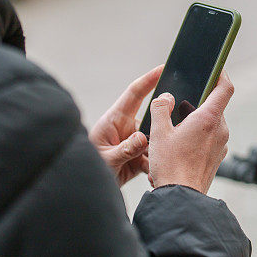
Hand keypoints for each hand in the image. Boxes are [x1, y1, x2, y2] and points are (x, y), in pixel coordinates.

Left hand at [90, 65, 162, 185]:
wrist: (85, 187)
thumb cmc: (88, 167)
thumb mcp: (107, 159)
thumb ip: (125, 149)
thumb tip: (143, 138)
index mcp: (114, 120)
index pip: (134, 94)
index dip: (149, 80)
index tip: (163, 68)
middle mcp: (126, 128)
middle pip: (151, 119)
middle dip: (162, 125)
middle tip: (171, 134)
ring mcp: (133, 142)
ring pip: (155, 141)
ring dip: (158, 151)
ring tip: (153, 164)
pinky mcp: (137, 157)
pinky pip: (153, 157)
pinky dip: (155, 166)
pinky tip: (152, 175)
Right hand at [148, 73, 233, 193]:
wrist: (181, 198)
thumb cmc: (171, 166)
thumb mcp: (158, 132)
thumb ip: (160, 108)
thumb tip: (165, 97)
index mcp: (209, 118)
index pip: (225, 88)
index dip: (221, 74)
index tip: (214, 68)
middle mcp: (221, 130)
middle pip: (214, 106)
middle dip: (197, 103)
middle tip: (178, 107)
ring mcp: (221, 145)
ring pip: (211, 124)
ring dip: (195, 122)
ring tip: (174, 133)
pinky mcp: (217, 158)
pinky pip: (210, 140)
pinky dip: (197, 138)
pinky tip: (179, 148)